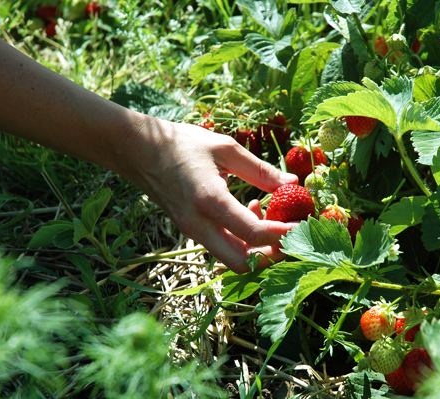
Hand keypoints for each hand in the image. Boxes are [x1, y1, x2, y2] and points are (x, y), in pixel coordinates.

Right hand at [119, 118, 298, 272]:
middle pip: (242, 263)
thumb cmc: (181, 144)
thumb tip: (292, 184)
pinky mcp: (190, 231)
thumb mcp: (225, 148)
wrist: (138, 150)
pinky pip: (222, 247)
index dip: (283, 234)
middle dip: (270, 256)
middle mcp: (199, 224)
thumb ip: (260, 170)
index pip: (254, 233)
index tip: (302, 226)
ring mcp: (192, 231)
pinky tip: (251, 211)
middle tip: (290, 236)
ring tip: (273, 218)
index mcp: (210, 201)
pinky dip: (242, 240)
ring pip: (232, 259)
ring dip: (257, 249)